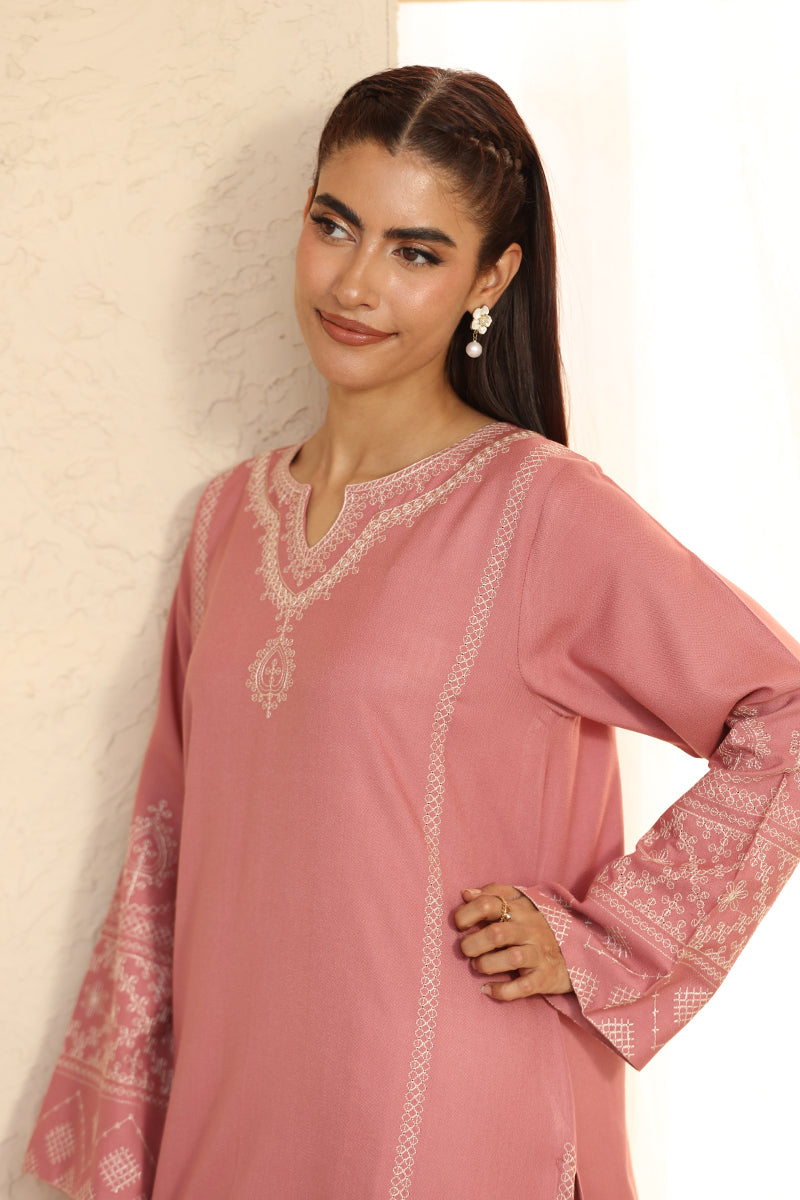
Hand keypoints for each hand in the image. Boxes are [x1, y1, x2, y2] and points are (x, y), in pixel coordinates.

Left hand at [455, 883, 572, 1000]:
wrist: (576, 951)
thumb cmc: (536, 927)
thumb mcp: (520, 904)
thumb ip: (494, 894)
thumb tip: (466, 893)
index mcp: (520, 909)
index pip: (490, 903)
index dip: (467, 913)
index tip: (459, 925)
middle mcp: (530, 929)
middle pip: (497, 933)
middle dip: (473, 943)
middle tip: (465, 950)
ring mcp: (539, 954)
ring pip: (511, 958)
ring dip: (487, 964)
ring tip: (478, 966)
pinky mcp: (544, 978)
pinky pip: (522, 987)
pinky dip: (502, 991)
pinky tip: (487, 989)